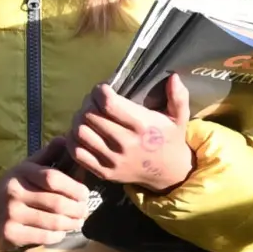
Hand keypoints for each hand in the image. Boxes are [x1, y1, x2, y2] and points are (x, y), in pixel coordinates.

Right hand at [0, 154, 100, 251]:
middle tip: (85, 211)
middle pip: (57, 202)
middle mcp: (14, 192)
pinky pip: (44, 236)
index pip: (53, 178)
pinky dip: (58, 235)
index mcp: (21, 173)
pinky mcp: (11, 234)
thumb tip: (65, 138)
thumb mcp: (26, 169)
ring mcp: (11, 214)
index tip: (85, 194)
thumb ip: (47, 155)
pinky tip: (61, 232)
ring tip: (78, 222)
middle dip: (77, 209)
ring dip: (71, 223)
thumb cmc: (13, 190)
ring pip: (53, 222)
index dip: (74, 187)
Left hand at [65, 74, 194, 192]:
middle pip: (90, 116)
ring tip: (86, 116)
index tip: (102, 89)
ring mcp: (113, 160)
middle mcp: (125, 143)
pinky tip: (82, 132)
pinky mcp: (104, 172)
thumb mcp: (179, 117)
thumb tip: (173, 77)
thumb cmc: (169, 140)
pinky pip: (77, 153)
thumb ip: (178, 97)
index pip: (108, 103)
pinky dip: (73, 139)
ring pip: (80, 133)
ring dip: (78, 120)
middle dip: (88, 103)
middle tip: (93, 101)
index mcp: (142, 126)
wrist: (168, 174)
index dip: (99, 91)